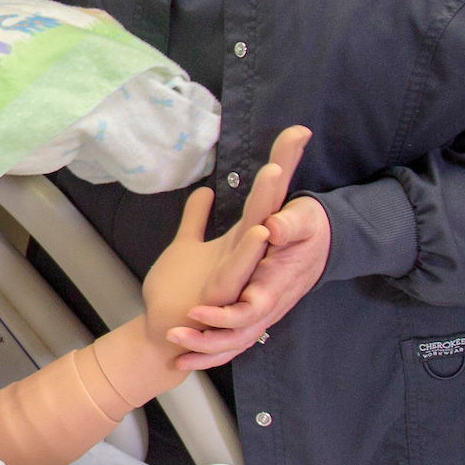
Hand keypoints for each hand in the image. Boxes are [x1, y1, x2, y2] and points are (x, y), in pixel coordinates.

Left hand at [143, 126, 312, 370]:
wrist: (169, 335)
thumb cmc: (183, 291)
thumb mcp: (188, 247)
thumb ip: (197, 219)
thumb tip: (206, 191)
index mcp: (246, 241)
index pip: (268, 195)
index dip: (282, 162)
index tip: (296, 129)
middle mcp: (253, 255)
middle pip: (275, 205)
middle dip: (284, 168)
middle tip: (296, 136)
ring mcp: (245, 272)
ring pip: (263, 231)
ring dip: (272, 201)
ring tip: (279, 169)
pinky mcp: (228, 290)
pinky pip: (244, 266)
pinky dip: (253, 248)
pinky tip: (262, 227)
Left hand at [185, 191, 332, 346]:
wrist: (324, 240)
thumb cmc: (307, 226)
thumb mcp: (303, 218)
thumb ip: (289, 224)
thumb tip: (273, 228)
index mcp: (277, 283)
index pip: (253, 310)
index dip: (225, 316)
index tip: (195, 312)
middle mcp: (272, 304)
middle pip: (241, 336)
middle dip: (207, 342)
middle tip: (173, 335)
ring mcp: (266, 312)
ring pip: (238, 343)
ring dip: (207, 352)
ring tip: (176, 358)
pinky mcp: (258, 312)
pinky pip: (237, 338)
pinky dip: (215, 351)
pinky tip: (189, 358)